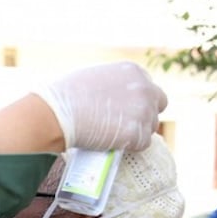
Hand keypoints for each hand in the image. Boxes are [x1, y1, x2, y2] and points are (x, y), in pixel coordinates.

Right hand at [34, 61, 167, 151]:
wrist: (57, 113)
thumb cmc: (66, 95)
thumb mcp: (95, 77)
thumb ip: (114, 84)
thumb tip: (118, 99)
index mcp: (133, 71)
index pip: (148, 87)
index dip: (138, 100)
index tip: (125, 110)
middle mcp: (144, 87)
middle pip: (159, 104)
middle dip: (146, 114)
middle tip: (126, 125)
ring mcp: (143, 111)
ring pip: (150, 126)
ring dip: (136, 132)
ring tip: (112, 135)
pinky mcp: (137, 133)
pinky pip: (142, 144)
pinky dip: (129, 146)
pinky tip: (112, 142)